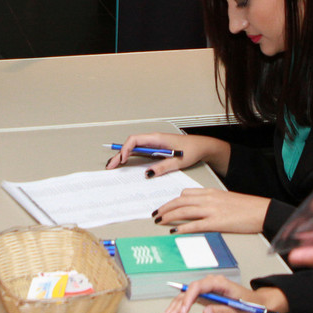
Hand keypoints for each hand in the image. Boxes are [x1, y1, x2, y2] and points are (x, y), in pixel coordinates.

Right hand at [103, 132, 229, 176]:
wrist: (202, 147)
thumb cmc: (192, 149)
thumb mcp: (178, 161)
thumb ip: (163, 167)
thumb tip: (148, 173)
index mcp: (157, 138)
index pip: (135, 140)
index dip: (126, 149)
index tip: (123, 160)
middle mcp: (153, 140)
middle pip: (131, 144)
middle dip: (119, 154)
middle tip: (110, 165)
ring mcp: (154, 144)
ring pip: (134, 148)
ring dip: (123, 156)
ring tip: (113, 165)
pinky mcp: (156, 149)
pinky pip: (140, 152)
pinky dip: (131, 157)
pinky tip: (125, 164)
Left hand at [155, 188, 269, 234]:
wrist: (261, 211)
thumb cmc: (246, 207)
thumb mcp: (225, 198)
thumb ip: (211, 201)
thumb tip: (198, 207)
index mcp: (210, 192)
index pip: (185, 194)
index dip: (172, 200)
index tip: (164, 206)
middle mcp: (208, 199)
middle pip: (180, 202)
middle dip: (165, 208)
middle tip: (156, 214)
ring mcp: (211, 210)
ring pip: (184, 211)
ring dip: (169, 216)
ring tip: (160, 221)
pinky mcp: (216, 222)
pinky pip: (194, 224)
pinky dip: (182, 227)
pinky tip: (174, 230)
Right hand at [159, 275, 286, 312]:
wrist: (258, 303)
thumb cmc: (250, 306)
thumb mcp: (239, 312)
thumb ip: (222, 311)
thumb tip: (206, 312)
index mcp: (219, 283)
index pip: (199, 286)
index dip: (189, 298)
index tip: (183, 312)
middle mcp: (210, 284)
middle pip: (189, 291)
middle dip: (177, 305)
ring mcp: (206, 290)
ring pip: (186, 296)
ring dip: (174, 307)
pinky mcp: (205, 297)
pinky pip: (189, 300)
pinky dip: (179, 308)